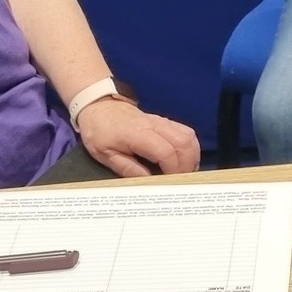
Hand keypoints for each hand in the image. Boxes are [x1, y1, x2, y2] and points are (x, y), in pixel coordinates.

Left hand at [75, 98, 200, 176]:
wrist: (100, 107)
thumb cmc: (99, 132)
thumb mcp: (105, 154)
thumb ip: (127, 168)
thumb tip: (148, 181)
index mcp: (138, 134)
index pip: (165, 151)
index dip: (173, 169)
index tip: (172, 183)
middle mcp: (155, 125)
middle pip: (183, 142)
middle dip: (188, 164)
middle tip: (181, 181)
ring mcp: (162, 121)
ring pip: (188, 136)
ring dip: (192, 156)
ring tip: (185, 173)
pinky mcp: (165, 121)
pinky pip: (185, 132)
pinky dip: (190, 148)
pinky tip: (184, 160)